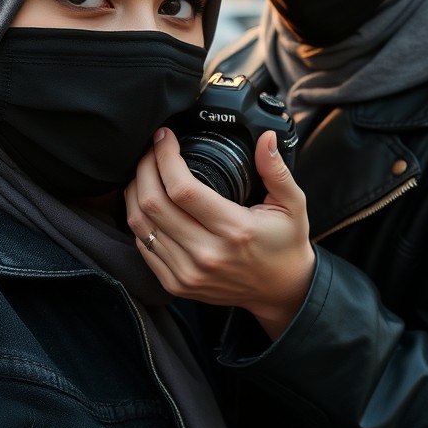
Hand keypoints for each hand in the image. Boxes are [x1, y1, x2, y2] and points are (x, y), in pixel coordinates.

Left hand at [125, 127, 315, 339]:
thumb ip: (276, 170)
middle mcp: (207, 254)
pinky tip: (145, 201)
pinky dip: (137, 219)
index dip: (165, 157)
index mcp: (235, 230)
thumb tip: (266, 138)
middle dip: (145, 168)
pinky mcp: (176, 284)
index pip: (182, 189)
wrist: (280, 289)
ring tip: (144, 171)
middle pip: (153, 204)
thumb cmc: (285, 242)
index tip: (165, 138)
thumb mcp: (292, 204)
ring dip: (135, 191)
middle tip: (151, 150)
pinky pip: (142, 246)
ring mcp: (187, 273)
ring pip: (140, 224)